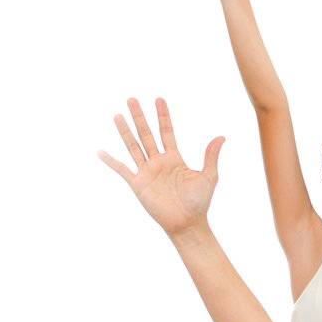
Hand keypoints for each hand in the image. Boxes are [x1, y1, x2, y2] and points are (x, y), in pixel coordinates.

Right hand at [98, 98, 223, 236]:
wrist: (187, 223)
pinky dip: (111, 161)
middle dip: (140, 117)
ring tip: (118, 115)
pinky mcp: (138, 184)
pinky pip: (121, 169)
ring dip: (125, 131)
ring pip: (133, 146)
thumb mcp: (208, 176)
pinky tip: (100, 152)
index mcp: (174, 158)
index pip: (167, 132)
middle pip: (146, 134)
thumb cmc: (199, 202)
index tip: (159, 99)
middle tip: (132, 99)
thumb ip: (211, 156)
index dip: (163, 116)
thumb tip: (222, 137)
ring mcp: (146, 172)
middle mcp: (158, 162)